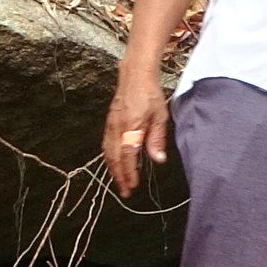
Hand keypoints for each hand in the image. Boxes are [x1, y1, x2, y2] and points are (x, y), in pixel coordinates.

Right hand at [102, 72, 170, 194]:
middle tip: (125, 191)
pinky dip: (109, 157)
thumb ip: (157, 139)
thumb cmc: (149, 94)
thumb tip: (158, 159)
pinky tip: (115, 162)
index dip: (129, 173)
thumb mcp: (160, 116)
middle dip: (119, 176)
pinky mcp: (109, 121)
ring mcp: (111, 124)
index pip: (128, 156)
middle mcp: (117, 127)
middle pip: (115, 158)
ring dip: (113, 169)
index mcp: (131, 127)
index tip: (132, 185)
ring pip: (108, 152)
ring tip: (120, 181)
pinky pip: (106, 144)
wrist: (135, 75)